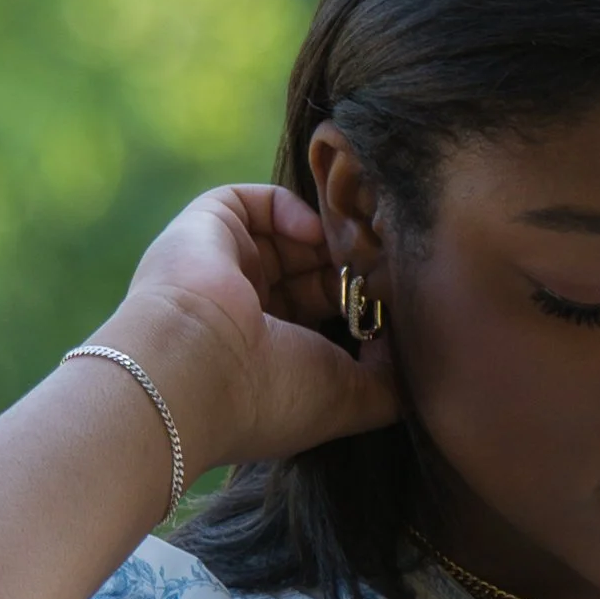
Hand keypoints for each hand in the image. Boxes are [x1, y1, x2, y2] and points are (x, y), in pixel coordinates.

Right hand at [96, 184, 399, 473]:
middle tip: (387, 266)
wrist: (194, 370)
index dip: (361, 302)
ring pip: (288, 236)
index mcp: (270, 354)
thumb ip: (391, 377)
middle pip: (313, 270)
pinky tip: (315, 234)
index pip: (324, 314)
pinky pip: (253, 201)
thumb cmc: (272, 394)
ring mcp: (224, 268)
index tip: (395, 300)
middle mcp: (244, 311)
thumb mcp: (350, 397)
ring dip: (330, 237)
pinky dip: (290, 209)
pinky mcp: (206, 227)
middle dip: (352, 266)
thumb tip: (405, 340)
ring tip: (360, 246)